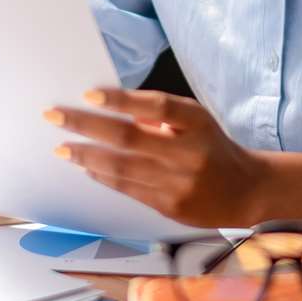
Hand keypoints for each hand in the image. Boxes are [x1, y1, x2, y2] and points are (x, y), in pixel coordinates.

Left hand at [45, 88, 271, 227]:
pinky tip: (86, 167)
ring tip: (62, 148)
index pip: (156, 107)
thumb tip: (109, 109)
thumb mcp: (195, 120)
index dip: (122, 101)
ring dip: (86, 156)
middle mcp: (188, 153)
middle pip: (129, 139)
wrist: (246, 190)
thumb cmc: (212, 146)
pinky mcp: (170, 207)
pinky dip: (104, 176)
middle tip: (54, 116)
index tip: (88, 93)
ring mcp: (179, 183)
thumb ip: (158, 115)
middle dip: (86, 126)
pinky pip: (128, 190)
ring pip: (122, 169)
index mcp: (196, 123)